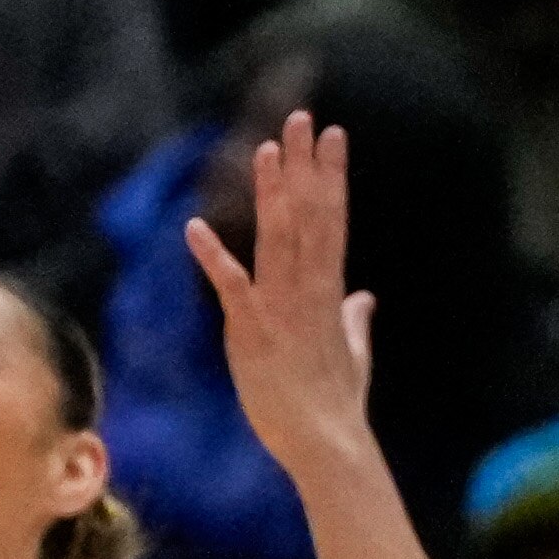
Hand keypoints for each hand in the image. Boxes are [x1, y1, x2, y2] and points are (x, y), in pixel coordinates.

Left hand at [186, 111, 377, 481]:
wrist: (324, 439)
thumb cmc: (335, 401)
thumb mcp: (352, 352)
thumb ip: (356, 319)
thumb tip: (365, 297)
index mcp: (331, 289)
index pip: (334, 218)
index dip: (331, 175)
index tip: (333, 136)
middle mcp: (311, 289)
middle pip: (309, 215)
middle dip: (305, 166)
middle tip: (303, 118)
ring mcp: (282, 307)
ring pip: (278, 238)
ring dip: (271, 193)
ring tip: (267, 149)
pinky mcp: (252, 331)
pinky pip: (230, 286)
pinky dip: (213, 257)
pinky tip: (193, 227)